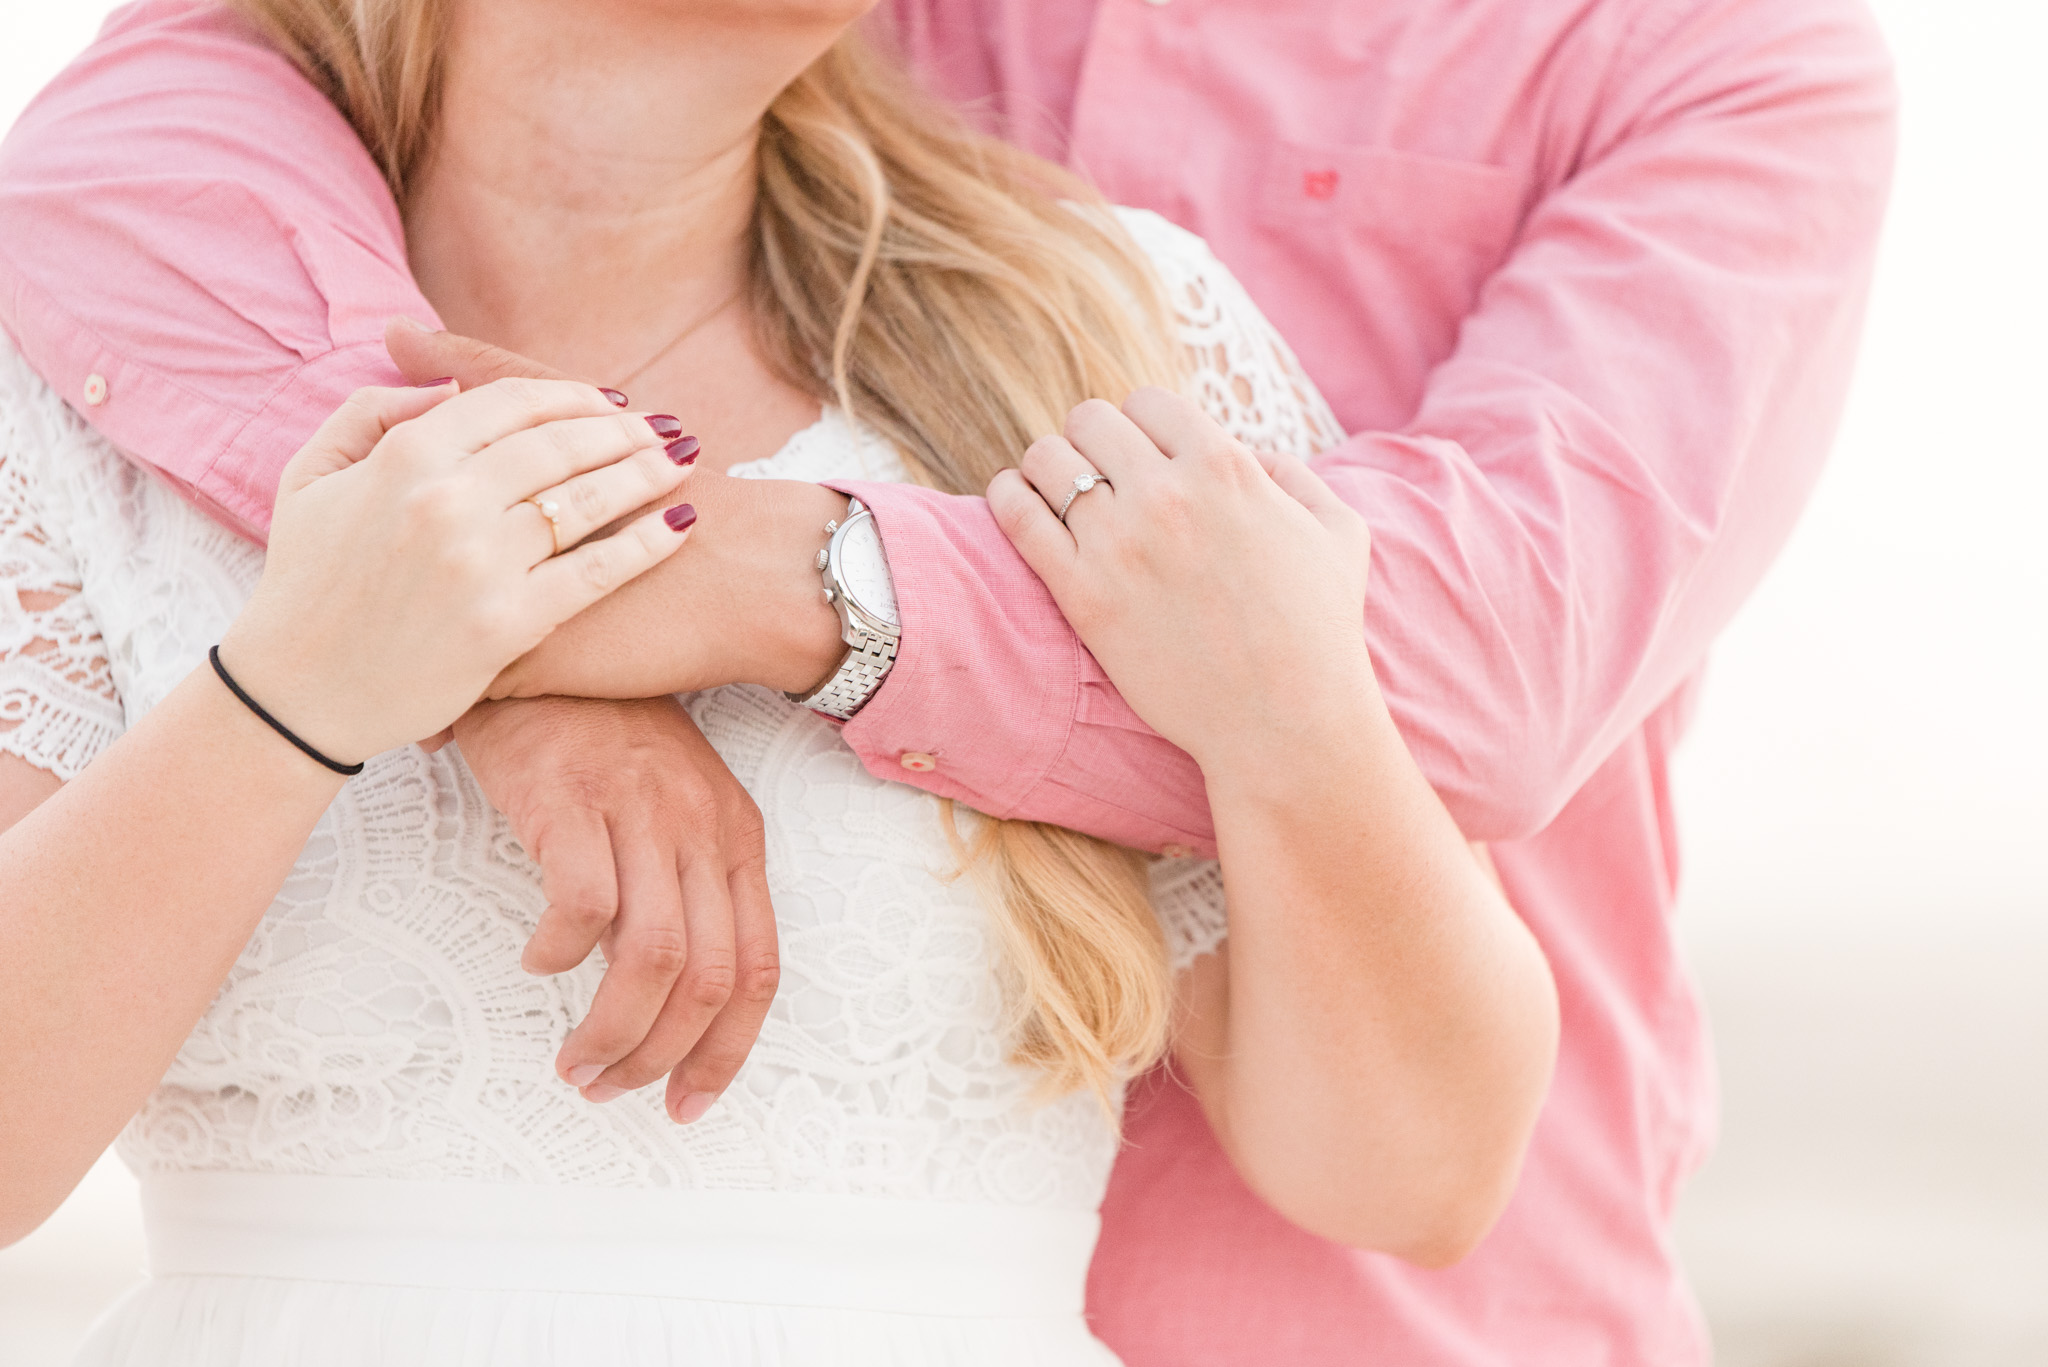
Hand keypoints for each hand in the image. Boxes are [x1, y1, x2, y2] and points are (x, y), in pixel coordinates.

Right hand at [221, 378, 696, 763]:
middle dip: (621, 430)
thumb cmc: (304, 585)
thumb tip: (445, 386)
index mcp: (403, 457)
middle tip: (660, 427)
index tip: (606, 399)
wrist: (299, 696)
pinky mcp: (512, 622)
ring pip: (588, 499)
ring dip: (646, 472)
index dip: (569, 395)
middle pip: (561, 444)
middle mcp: (447, 500)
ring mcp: (482, 562)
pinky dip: (650, 542)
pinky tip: (684, 522)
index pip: (510, 402)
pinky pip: (599, 571)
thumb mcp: (310, 477)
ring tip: (682, 461)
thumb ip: (371, 414)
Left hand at [383, 319, 848, 700]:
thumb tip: (398, 334)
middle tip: (360, 604)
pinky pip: (460, 689)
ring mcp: (494, 601)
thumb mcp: (573, 421)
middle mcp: (469, 534)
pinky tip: (436, 702)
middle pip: (393, 560)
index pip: (392, 488)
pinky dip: (445, 699)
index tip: (369, 533)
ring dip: (401, 648)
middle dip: (370, 584)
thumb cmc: (671, 486)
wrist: (746, 580)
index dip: (380, 508)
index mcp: (468, 468)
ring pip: (415, 631)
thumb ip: (492, 372)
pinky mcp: (529, 663)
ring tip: (390, 660)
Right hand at [454, 697, 777, 1122]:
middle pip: (709, 979)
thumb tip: (673, 999)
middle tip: (610, 1088)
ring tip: (574, 1060)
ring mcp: (642, 813)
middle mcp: (703, 830)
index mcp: (738, 841)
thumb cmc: (609, 740)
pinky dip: (559, 954)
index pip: (758, 969)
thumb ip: (684, 891)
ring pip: (651, 958)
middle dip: (663, 1057)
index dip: (729, 1051)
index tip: (690, 1103)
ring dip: (611, 1030)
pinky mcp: (575, 801)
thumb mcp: (675, 812)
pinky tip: (538, 960)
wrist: (553, 652)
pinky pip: (581, 906)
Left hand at [988, 389, 1373, 771]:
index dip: (1143, 425)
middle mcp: (1166, 493)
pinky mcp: (1083, 594)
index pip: (1148, 402)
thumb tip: (1247, 454)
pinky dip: (1010, 497)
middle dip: (1093, 441)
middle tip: (1098, 474)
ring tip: (1055, 489)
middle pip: (1090, 420)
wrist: (1285, 720)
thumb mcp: (1338, 532)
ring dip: (1049, 467)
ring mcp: (1119, 543)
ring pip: (1047, 459)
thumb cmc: (1320, 630)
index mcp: (1224, 467)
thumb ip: (1292, 475)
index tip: (1142, 455)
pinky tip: (1017, 500)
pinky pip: (1019, 516)